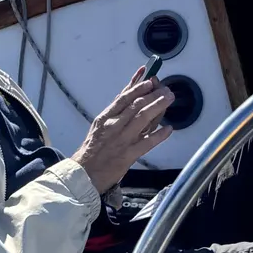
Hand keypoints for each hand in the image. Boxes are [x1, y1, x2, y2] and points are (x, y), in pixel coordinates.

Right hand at [70, 66, 174, 194]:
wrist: (84, 173)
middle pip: (136, 105)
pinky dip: (159, 135)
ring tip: (169, 98)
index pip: (123, 98)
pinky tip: (169, 128)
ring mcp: (122, 140)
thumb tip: (129, 96)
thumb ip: (115, 112)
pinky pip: (147, 143)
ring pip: (142, 118)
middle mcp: (114, 125)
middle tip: (165, 88)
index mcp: (105, 117)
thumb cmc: (93, 148)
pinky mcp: (129, 155)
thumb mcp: (100, 125)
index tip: (149, 79)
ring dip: (158, 106)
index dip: (138, 86)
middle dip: (153, 94)